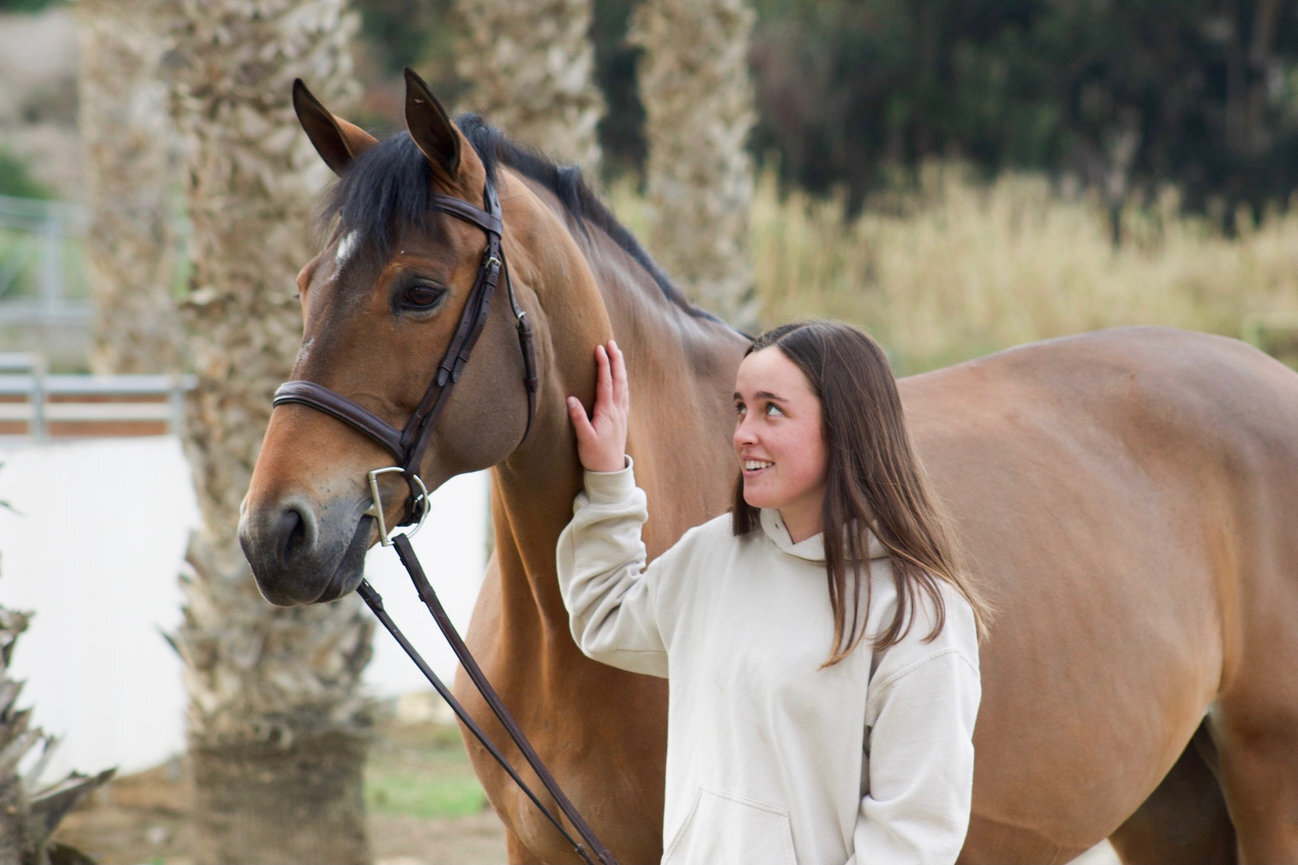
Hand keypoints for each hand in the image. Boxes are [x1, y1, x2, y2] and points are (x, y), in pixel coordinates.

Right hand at [567, 340, 628, 472]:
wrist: (610, 471)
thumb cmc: (595, 456)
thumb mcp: (584, 438)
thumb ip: (578, 418)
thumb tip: (571, 399)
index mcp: (607, 412)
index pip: (605, 383)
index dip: (603, 364)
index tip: (599, 348)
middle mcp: (617, 410)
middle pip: (619, 379)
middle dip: (616, 360)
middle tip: (611, 343)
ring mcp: (622, 413)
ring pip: (624, 385)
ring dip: (621, 368)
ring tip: (617, 353)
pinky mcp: (622, 418)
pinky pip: (625, 393)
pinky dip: (623, 380)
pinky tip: (622, 377)